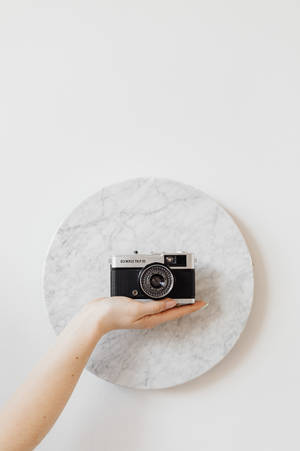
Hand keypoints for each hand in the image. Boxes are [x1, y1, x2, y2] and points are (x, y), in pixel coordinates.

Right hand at [85, 296, 207, 333]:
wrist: (96, 315)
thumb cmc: (113, 313)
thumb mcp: (137, 308)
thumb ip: (155, 306)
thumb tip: (173, 302)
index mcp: (152, 318)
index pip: (176, 312)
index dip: (190, 307)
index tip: (202, 303)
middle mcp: (149, 317)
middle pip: (173, 311)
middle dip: (187, 306)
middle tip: (198, 300)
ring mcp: (143, 313)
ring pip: (165, 307)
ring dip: (176, 302)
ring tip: (186, 298)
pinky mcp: (137, 307)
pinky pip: (155, 304)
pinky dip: (163, 299)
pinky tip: (163, 295)